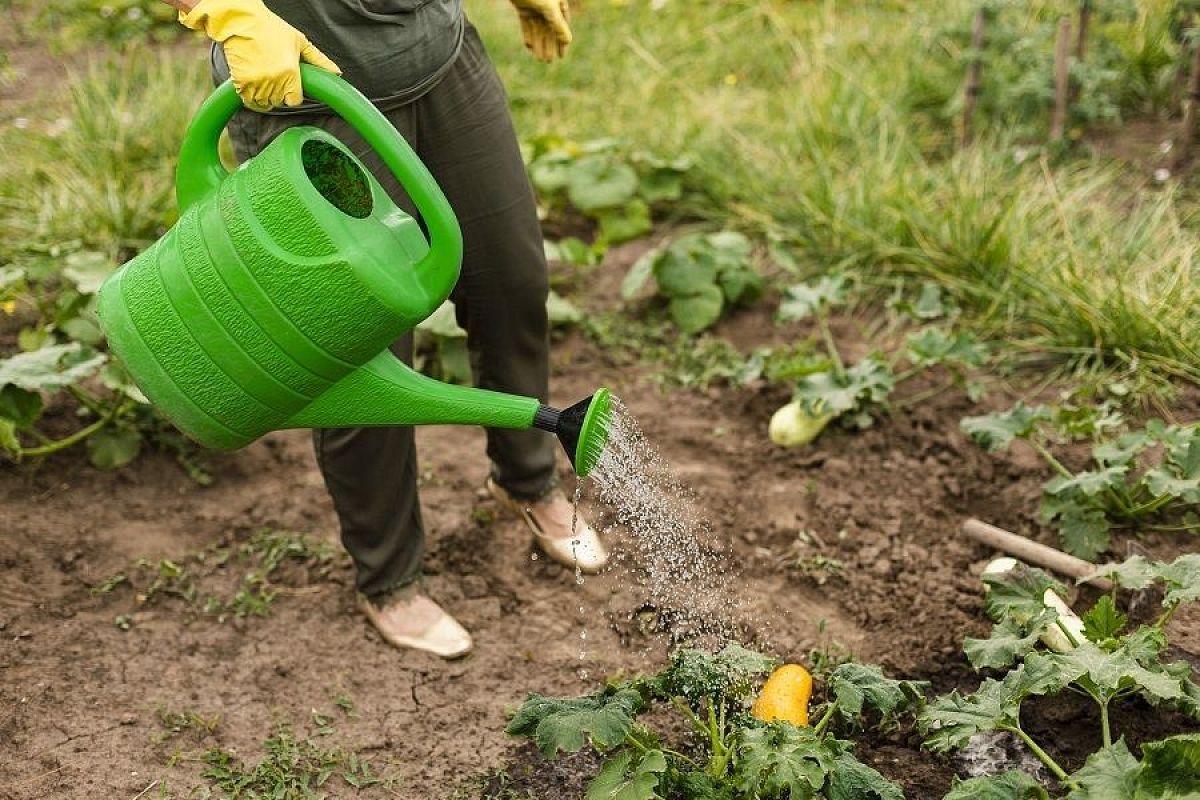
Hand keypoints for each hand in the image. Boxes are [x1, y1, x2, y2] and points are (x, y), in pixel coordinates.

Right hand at [178, 0, 340, 110]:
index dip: (292, 96)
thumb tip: (336, 72)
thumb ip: (318, 59)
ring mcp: (258, 82)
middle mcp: (275, 80)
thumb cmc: (271, 28)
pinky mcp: (242, 82)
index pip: (294, 100)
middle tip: (274, 80)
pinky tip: (252, 86)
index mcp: (290, 72)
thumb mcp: (299, 42)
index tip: (289, 88)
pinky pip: (248, 101)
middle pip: (279, 102)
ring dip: (264, 98)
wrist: (242, 21)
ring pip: (264, 104)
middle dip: (278, 94)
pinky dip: (250, 97)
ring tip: (264, 82)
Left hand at [509, 0, 570, 61]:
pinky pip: (526, 23)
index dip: (562, 41)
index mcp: (558, 3)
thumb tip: (568, 41)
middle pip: (549, 29)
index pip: (562, 25)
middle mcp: (548, 5)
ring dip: (538, 43)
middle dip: (548, 45)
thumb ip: (558, 25)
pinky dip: (527, 34)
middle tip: (547, 61)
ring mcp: (535, 5)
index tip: (561, 56)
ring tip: (538, 58)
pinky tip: (528, 47)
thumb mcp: (549, 9)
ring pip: (537, 28)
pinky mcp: (523, 6)